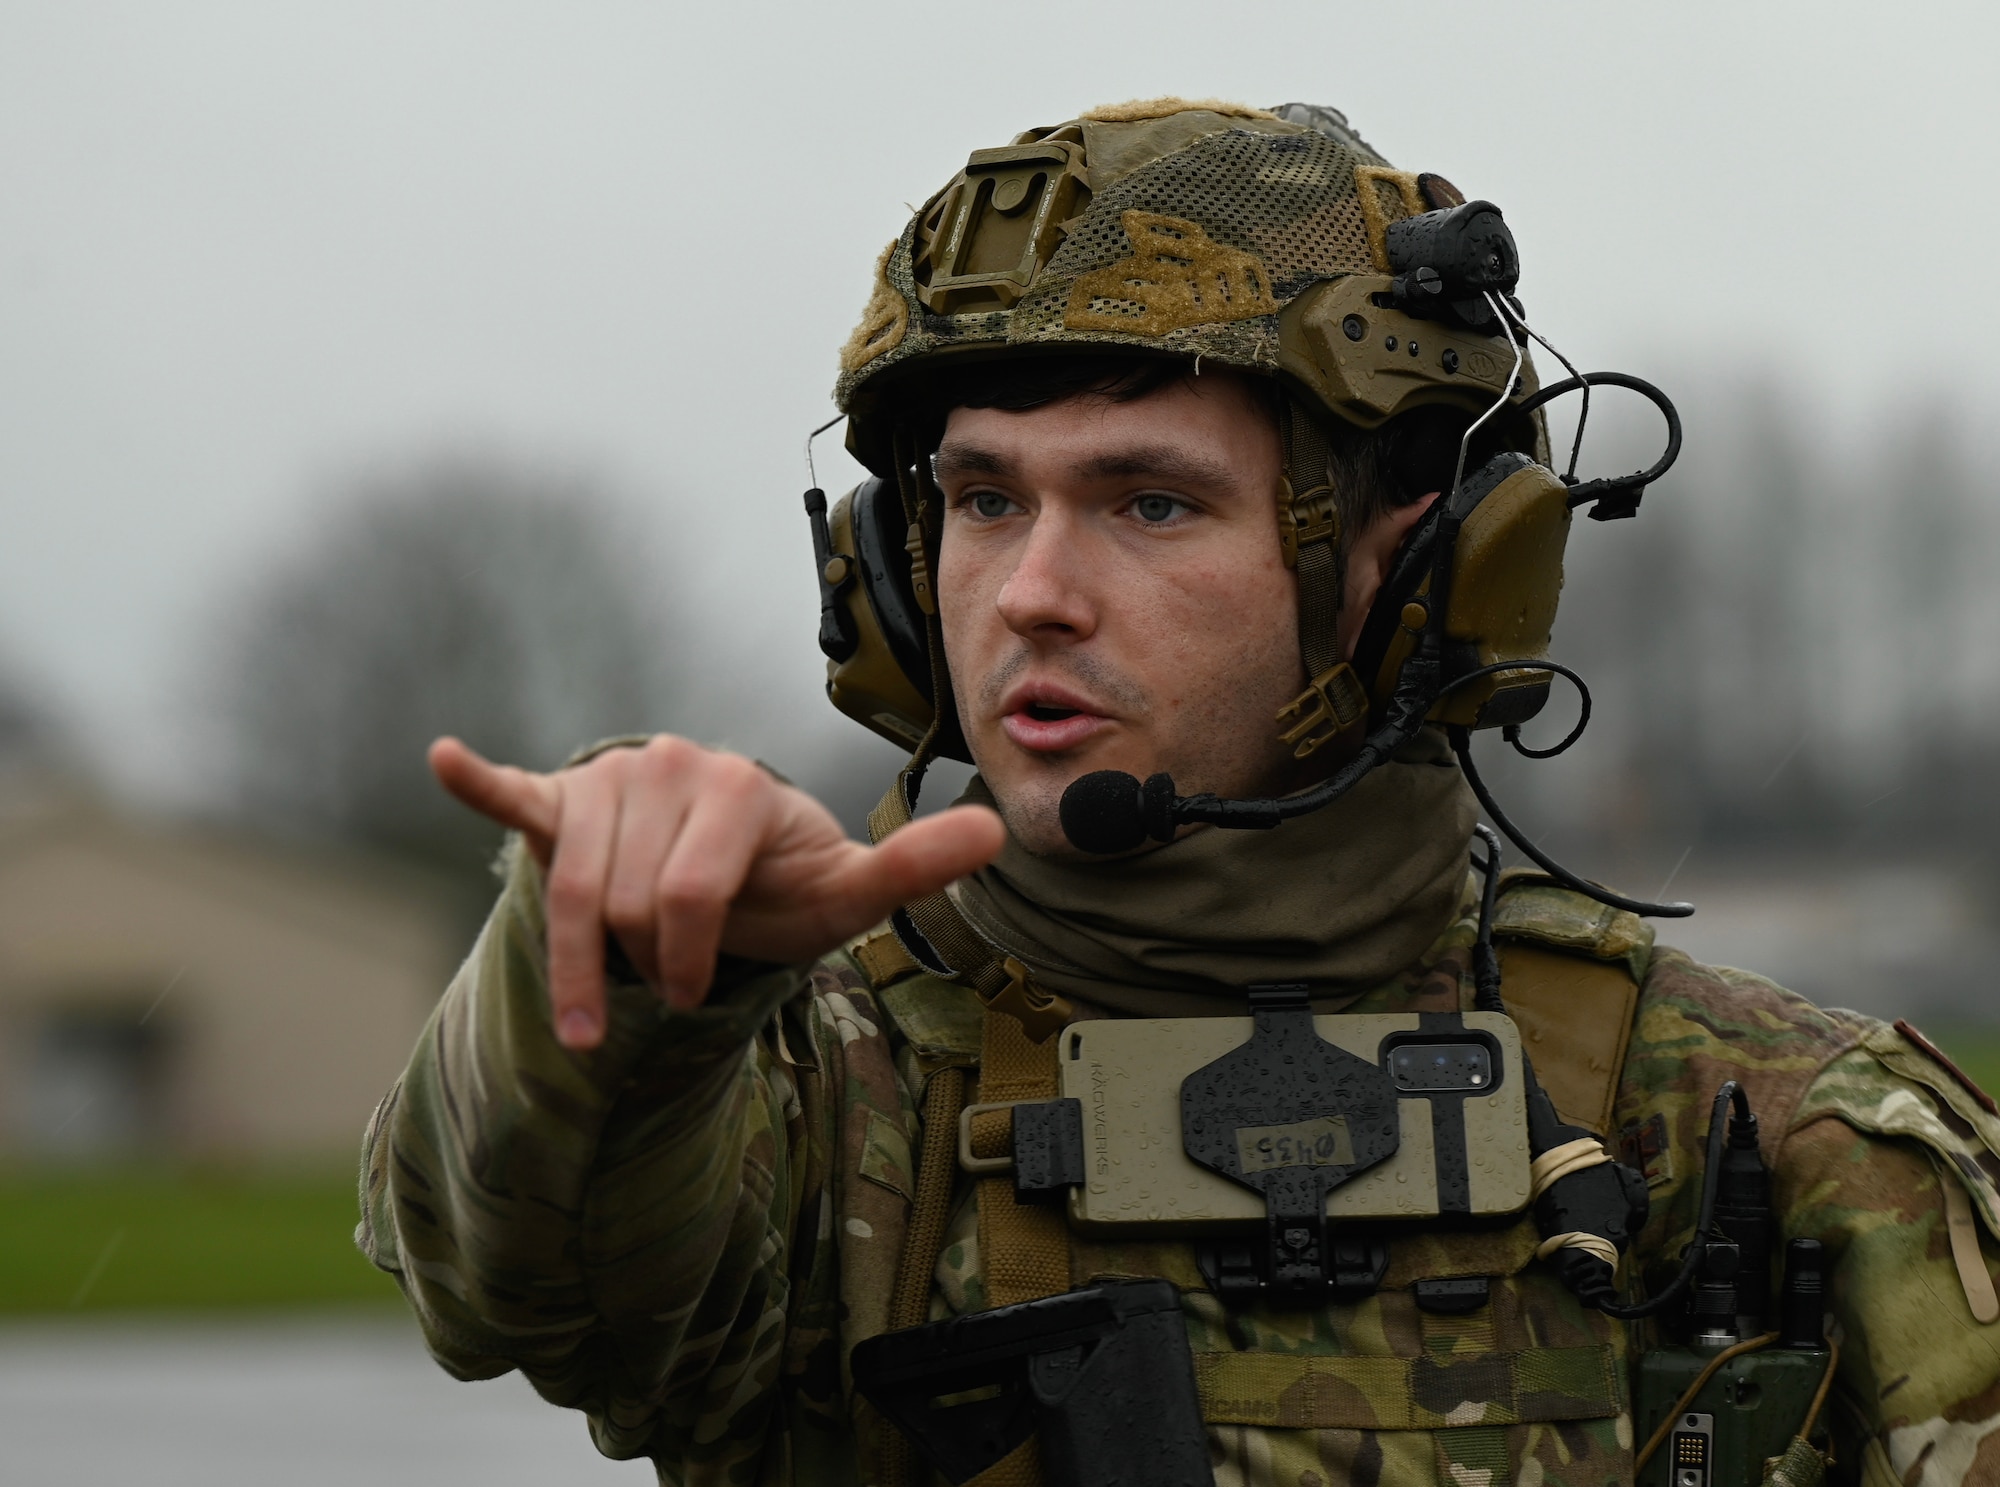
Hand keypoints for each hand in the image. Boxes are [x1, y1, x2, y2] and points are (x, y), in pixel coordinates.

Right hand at [428, 735, 1003, 1049]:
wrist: (729, 870)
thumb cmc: (784, 888)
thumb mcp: (845, 891)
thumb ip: (913, 867)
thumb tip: (998, 828)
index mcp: (738, 786)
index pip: (686, 896)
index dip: (691, 959)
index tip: (701, 991)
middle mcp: (669, 765)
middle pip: (624, 903)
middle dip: (644, 961)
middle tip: (673, 969)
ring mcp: (609, 778)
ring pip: (568, 890)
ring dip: (583, 959)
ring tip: (614, 981)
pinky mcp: (558, 798)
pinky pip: (516, 794)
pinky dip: (481, 784)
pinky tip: (449, 762)